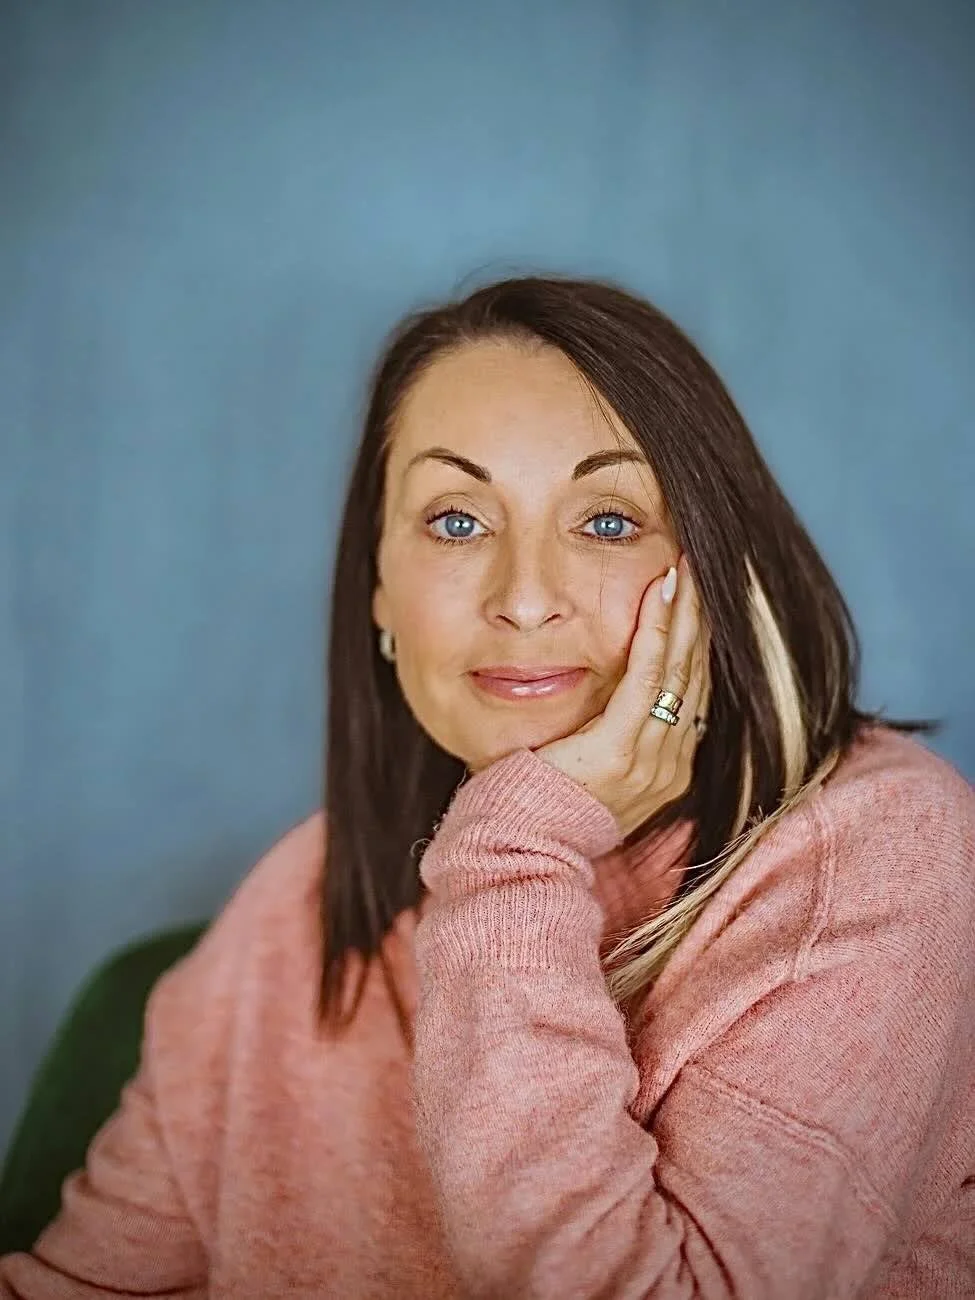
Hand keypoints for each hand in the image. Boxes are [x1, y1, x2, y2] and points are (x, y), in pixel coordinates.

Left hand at [533, 554, 707, 839]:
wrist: (517, 850)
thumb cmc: (538, 803)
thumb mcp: (584, 766)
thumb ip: (606, 733)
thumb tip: (606, 692)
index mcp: (665, 770)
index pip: (692, 694)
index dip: (697, 643)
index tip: (697, 599)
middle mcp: (668, 767)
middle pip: (696, 677)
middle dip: (700, 620)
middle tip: (698, 568)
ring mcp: (650, 763)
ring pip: (682, 672)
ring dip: (686, 615)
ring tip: (685, 570)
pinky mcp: (620, 753)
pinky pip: (650, 680)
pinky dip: (659, 633)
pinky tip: (661, 596)